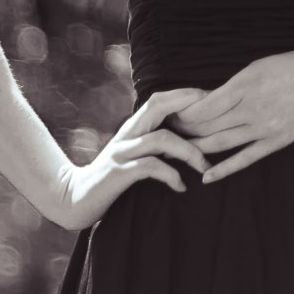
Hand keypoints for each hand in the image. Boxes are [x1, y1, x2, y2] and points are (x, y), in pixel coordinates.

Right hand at [50, 89, 208, 227]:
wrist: (76, 199)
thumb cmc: (112, 176)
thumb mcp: (134, 153)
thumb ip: (154, 141)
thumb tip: (189, 135)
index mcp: (133, 126)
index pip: (160, 99)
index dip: (186, 94)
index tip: (214, 100)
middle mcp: (128, 133)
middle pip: (159, 104)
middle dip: (190, 105)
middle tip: (218, 115)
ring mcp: (122, 151)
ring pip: (162, 138)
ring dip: (190, 151)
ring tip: (206, 166)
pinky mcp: (119, 173)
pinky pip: (151, 167)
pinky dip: (171, 175)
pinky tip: (182, 186)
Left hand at [173, 44, 293, 183]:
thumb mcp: (262, 65)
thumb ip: (236, 84)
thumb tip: (211, 98)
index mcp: (245, 84)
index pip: (202, 106)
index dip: (183, 113)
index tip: (171, 115)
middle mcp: (251, 108)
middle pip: (206, 126)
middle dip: (183, 131)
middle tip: (168, 133)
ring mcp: (264, 127)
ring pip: (220, 144)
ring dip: (196, 148)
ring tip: (179, 151)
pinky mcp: (277, 141)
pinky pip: (245, 158)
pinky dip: (223, 169)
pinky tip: (206, 177)